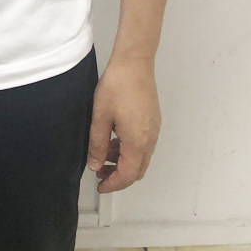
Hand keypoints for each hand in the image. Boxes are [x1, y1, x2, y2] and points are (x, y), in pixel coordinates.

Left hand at [87, 57, 160, 192]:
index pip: (128, 175)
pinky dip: (129, 149)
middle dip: (119, 176)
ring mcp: (154, 130)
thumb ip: (98, 144)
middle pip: (137, 170)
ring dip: (124, 162)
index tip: (99, 187)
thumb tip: (95, 166)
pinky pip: (143, 144)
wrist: (134, 62)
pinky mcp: (153, 120)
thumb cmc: (115, 87)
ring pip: (141, 157)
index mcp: (137, 142)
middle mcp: (150, 140)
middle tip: (99, 173)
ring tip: (103, 154)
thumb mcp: (100, 116)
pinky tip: (114, 139)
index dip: (113, 185)